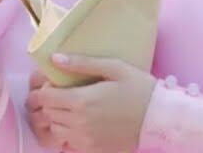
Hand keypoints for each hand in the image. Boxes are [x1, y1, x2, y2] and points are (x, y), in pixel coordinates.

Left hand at [25, 54, 156, 152]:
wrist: (161, 119)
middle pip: (46, 114)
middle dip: (46, 104)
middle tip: (56, 95)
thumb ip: (82, 63)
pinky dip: (66, 136)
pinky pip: (68, 146)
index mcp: (81, 100)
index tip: (49, 85)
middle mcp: (79, 123)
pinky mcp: (93, 151)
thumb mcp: (114, 68)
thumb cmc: (139, 89)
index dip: (41, 90)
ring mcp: (85, 141)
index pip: (44, 98)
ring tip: (67, 110)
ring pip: (54, 131)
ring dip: (55, 120)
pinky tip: (78, 126)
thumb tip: (54, 58)